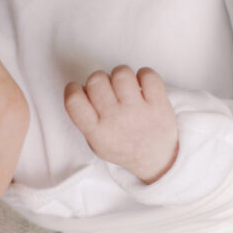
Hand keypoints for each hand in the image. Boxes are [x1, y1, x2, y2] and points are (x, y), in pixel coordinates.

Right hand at [63, 66, 177, 183]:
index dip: (72, 89)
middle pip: (96, 80)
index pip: (74, 101)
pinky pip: (148, 75)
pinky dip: (144, 75)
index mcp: (97, 132)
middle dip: (98, 80)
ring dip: (120, 76)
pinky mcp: (159, 104)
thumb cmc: (123, 146)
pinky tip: (141, 86)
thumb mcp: (96, 143)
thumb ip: (86, 119)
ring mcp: (138, 111)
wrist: (155, 159)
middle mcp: (116, 120)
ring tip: (124, 87)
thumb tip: (82, 89)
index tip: (78, 89)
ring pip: (121, 73)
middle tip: (106, 90)